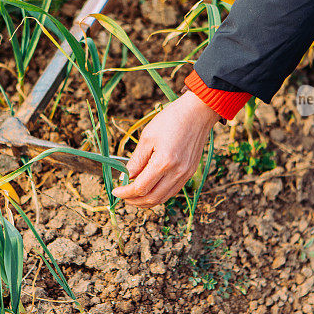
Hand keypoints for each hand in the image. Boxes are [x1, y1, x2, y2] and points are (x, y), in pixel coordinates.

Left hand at [113, 91, 220, 207]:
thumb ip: (136, 161)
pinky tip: (150, 188)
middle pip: (152, 199)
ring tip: (134, 195)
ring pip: (163, 198)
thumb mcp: (147, 137)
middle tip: (123, 195)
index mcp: (163, 163)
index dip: (125, 193)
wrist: (197, 112)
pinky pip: (172, 191)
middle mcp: (177, 173)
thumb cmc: (171, 119)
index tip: (115, 191)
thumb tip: (125, 177)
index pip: (140, 188)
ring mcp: (186, 174)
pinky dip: (159, 194)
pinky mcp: (190, 172)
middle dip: (134, 201)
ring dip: (146, 201)